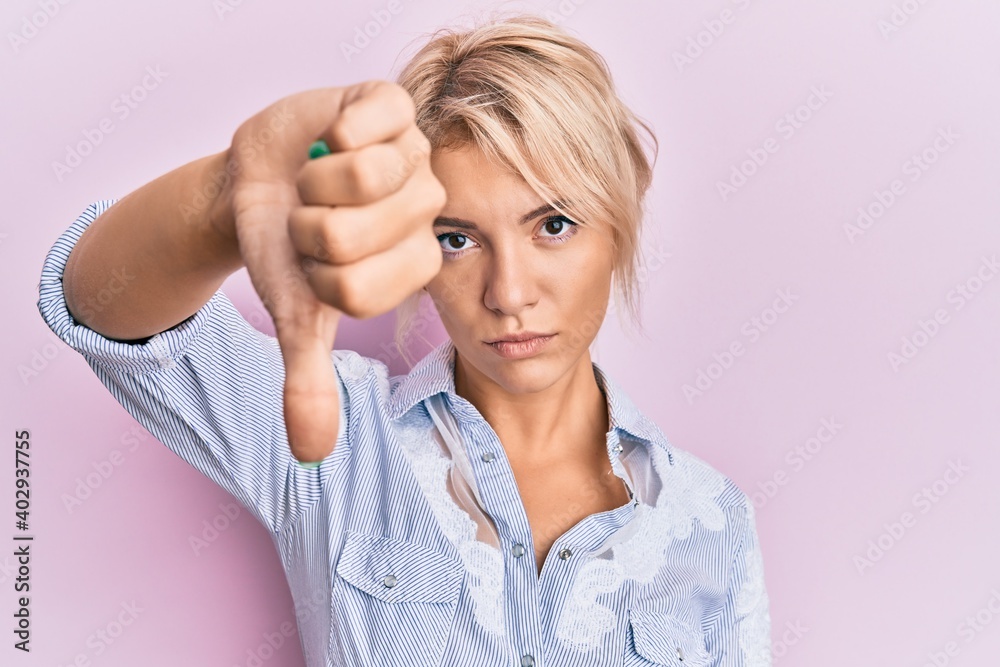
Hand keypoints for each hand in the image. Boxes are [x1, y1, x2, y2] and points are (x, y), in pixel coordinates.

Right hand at [223, 81, 446, 461]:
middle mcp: (427, 208)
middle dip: (306, 232)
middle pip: (356, 235)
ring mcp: (414, 152)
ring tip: (317, 179)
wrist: (258, 183)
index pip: (360, 290)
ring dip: (313, 184)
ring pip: (363, 178)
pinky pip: (371, 121)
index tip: (315, 264)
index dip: (316, 278)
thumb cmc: (285, 250)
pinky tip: (330, 135)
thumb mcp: (297, 316)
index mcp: (418, 263)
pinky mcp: (392, 105)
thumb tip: (312, 455)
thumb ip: (309, 381)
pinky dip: (329, 131)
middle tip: (310, 218)